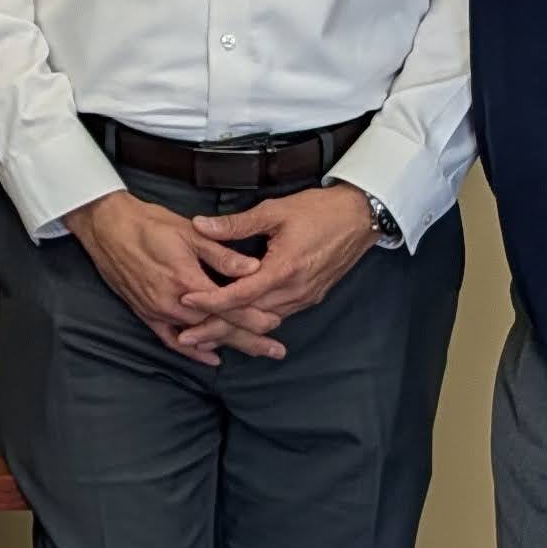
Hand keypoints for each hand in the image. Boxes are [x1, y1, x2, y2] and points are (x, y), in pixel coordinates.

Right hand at [69, 191, 283, 362]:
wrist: (106, 226)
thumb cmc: (149, 224)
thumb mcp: (190, 232)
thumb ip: (222, 255)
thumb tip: (253, 269)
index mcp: (188, 281)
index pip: (229, 307)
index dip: (254, 318)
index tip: (276, 323)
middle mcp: (173, 302)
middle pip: (218, 328)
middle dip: (250, 340)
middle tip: (276, 351)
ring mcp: (157, 311)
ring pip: (200, 336)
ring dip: (227, 344)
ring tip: (254, 351)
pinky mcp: (145, 313)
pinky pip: (171, 339)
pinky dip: (192, 351)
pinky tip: (210, 357)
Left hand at [177, 182, 378, 335]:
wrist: (361, 216)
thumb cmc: (319, 210)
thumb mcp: (274, 211)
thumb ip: (236, 224)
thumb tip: (200, 225)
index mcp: (284, 269)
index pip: (241, 295)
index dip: (211, 301)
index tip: (185, 301)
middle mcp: (295, 290)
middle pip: (250, 318)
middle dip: (216, 328)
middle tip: (185, 337)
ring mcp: (305, 297)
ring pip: (264, 322)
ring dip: (235, 330)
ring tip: (205, 336)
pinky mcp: (310, 297)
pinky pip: (278, 316)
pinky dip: (254, 322)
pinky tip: (237, 324)